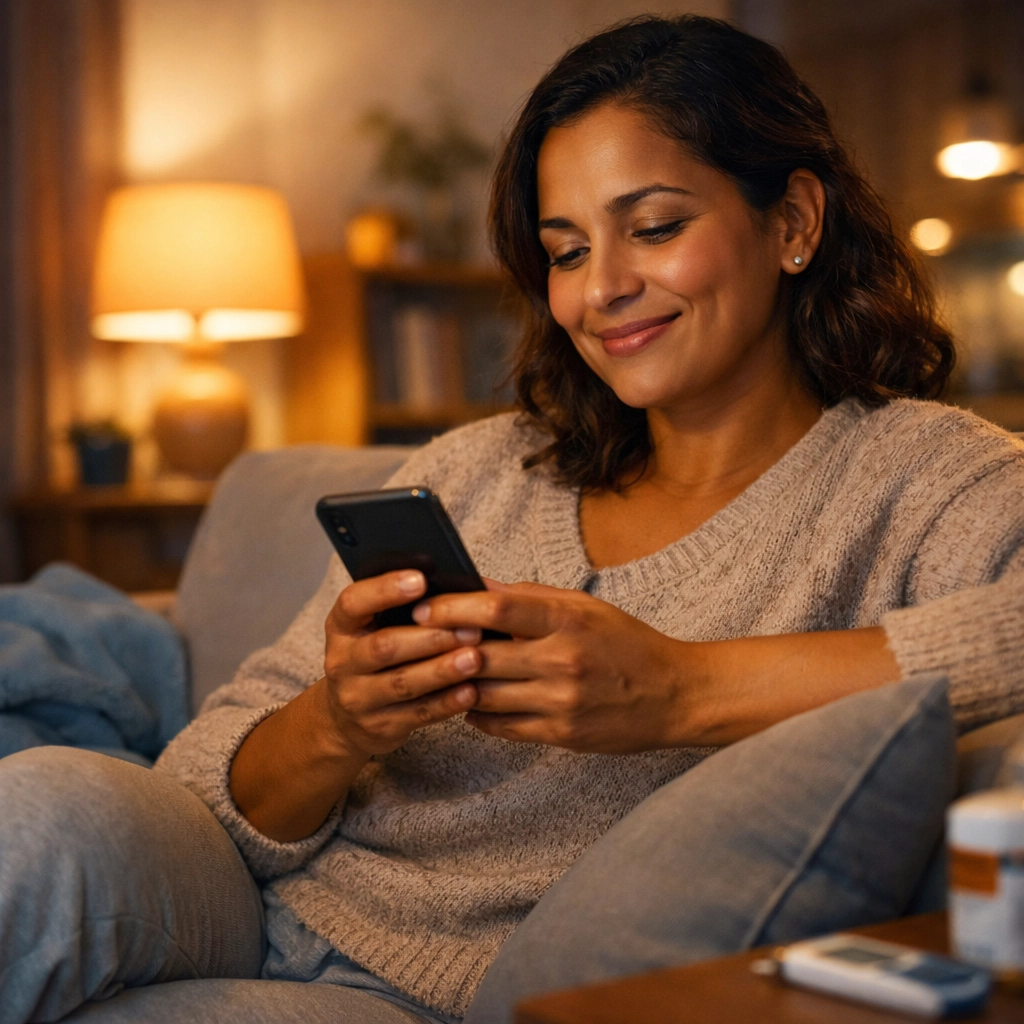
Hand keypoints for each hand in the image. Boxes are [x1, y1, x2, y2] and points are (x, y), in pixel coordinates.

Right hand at [321, 569, 482, 758]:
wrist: (345, 719)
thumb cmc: (371, 658)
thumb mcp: (370, 629)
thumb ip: (400, 610)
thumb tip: (451, 588)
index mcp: (340, 627)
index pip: (353, 603)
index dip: (385, 589)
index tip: (421, 579)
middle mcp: (342, 662)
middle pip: (385, 646)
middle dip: (431, 636)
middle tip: (470, 627)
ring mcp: (358, 698)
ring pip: (403, 683)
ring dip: (443, 670)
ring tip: (475, 658)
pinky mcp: (379, 726)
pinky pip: (418, 714)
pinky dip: (447, 702)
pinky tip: (471, 691)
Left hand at [412, 581, 695, 753]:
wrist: (675, 695)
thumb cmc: (626, 642)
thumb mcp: (585, 607)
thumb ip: (531, 598)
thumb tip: (477, 585)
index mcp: (569, 620)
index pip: (497, 609)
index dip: (452, 608)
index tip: (422, 607)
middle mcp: (563, 660)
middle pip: (481, 655)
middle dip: (441, 648)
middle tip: (413, 642)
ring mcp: (561, 701)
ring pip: (483, 694)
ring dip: (455, 683)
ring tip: (435, 671)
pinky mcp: (561, 733)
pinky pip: (500, 726)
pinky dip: (477, 713)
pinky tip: (469, 700)